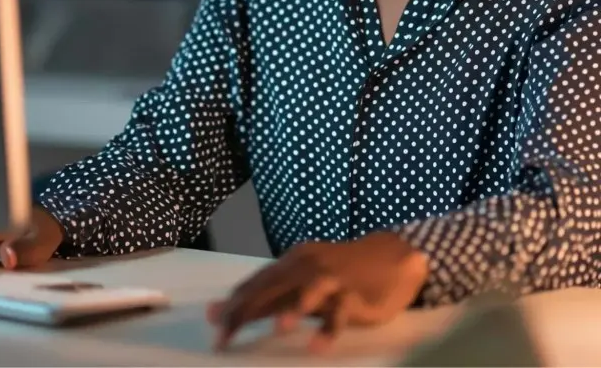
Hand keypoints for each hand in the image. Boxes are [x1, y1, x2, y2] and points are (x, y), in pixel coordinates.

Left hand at [208, 232, 427, 352]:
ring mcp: (331, 279)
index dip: (232, 304)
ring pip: (309, 293)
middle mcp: (305, 267)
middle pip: (271, 289)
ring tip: (279, 328)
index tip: (212, 325)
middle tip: (225, 336)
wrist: (391, 256)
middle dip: (246, 311)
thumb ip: (263, 298)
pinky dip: (329, 330)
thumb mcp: (298, 284)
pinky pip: (341, 313)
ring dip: (295, 309)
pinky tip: (316, 347)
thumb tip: (215, 312)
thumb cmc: (336, 276)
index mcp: (288, 264)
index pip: (253, 285)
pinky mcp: (355, 295)